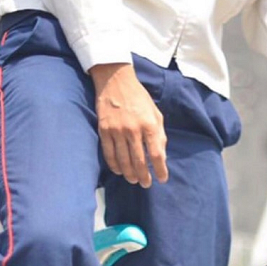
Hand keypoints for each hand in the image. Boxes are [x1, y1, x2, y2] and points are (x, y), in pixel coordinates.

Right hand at [89, 63, 167, 186]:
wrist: (116, 81)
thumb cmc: (139, 98)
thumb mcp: (155, 114)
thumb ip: (159, 135)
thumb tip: (161, 157)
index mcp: (149, 124)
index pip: (156, 154)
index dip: (160, 170)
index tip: (162, 179)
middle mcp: (133, 129)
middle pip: (139, 161)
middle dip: (144, 176)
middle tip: (146, 184)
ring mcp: (117, 130)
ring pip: (123, 161)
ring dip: (129, 174)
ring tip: (134, 180)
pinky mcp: (104, 130)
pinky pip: (109, 154)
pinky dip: (114, 166)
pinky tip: (119, 171)